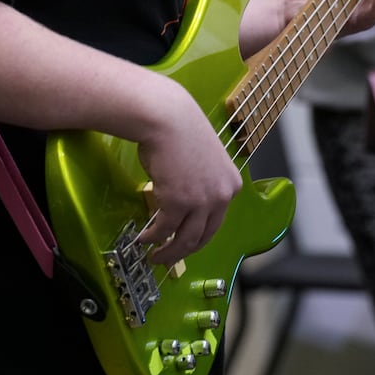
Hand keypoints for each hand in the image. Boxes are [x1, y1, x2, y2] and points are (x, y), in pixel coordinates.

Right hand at [134, 79, 241, 265]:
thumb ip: (202, 183)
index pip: (217, 221)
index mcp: (231, 185)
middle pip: (203, 236)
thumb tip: (186, 203)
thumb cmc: (181, 131)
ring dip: (168, 252)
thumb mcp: (204, 160)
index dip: (199, 235)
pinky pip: (163, 230)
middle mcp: (221, 196)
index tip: (186, 242)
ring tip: (155, 255)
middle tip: (169, 257)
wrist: (167, 117)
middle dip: (184, 251)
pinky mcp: (178, 202)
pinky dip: (152, 237)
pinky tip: (144, 238)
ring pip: (185, 240)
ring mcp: (201, 201)